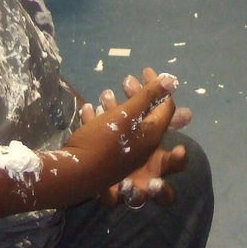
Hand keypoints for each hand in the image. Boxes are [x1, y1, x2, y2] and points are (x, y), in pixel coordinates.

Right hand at [69, 72, 185, 206]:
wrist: (74, 175)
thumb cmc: (103, 141)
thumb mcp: (127, 115)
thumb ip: (149, 97)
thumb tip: (172, 81)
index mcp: (152, 135)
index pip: (166, 108)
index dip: (159, 87)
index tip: (145, 72)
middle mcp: (144, 146)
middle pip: (145, 115)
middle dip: (135, 95)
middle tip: (126, 80)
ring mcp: (126, 153)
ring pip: (124, 123)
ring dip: (115, 107)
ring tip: (103, 94)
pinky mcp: (109, 157)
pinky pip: (109, 134)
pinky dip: (101, 121)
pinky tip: (88, 110)